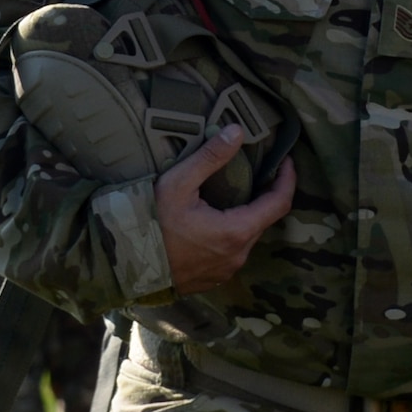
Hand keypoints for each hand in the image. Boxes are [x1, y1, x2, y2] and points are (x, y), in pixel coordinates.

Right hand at [156, 131, 296, 294]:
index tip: (286, 161)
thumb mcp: (178, 183)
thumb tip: (237, 132)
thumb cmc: (150, 222)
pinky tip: (213, 222)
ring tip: (232, 195)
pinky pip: (231, 253)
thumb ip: (210, 157)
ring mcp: (225, 271)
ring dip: (245, 216)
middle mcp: (237, 255)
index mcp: (236, 232)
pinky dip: (230, 234)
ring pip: (247, 238)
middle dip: (265, 196)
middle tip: (257, 173)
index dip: (287, 180)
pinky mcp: (212, 279)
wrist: (124, 264)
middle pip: (263, 221)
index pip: (279, 203)